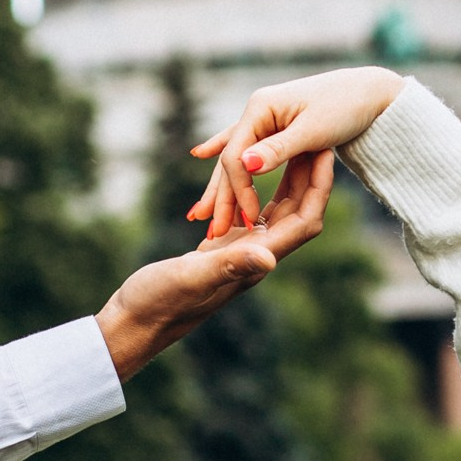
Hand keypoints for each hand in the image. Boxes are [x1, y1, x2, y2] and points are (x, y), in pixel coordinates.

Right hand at [96, 149, 335, 379]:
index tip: (324, 154)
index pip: (304, 222)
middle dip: (310, 177)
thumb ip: (229, 266)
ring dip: (289, 180)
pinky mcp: (223, 248)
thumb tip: (270, 260)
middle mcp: (256, 256)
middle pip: (298, 213)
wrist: (136, 321)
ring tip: (293, 145)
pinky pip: (252, 213)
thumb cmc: (159, 302)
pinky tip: (255, 170)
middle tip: (315, 138)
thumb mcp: (193, 278)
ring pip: (277, 211)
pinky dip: (259, 189)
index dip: (318, 189)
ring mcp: (240, 251)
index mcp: (257, 260)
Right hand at [188, 67, 405, 237]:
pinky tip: (201, 153)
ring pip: (238, 157)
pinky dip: (234, 160)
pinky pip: (249, 147)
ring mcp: (265, 116)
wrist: (370, 89)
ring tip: (197, 214)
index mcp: (261, 108)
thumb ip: (278, 149)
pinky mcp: (276, 124)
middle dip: (220, 196)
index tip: (245, 221)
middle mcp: (258, 110)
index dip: (239, 190)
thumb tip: (244, 165)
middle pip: (232, 159)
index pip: (236, 156)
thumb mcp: (314, 131)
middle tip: (206, 231)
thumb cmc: (347, 107)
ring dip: (223, 186)